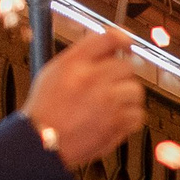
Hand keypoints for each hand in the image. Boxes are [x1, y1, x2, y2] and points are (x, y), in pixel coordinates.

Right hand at [24, 29, 145, 165]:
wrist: (42, 141)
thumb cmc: (47, 107)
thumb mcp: (55, 70)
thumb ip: (83, 57)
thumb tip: (112, 48)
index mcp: (75, 62)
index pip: (109, 38)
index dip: (123, 38)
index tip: (127, 44)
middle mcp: (93, 78)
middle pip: (127, 66)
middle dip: (121, 75)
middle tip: (111, 85)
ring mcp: (107, 102)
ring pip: (136, 90)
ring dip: (127, 97)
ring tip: (110, 105)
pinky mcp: (116, 124)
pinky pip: (137, 114)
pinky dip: (129, 118)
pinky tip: (114, 119)